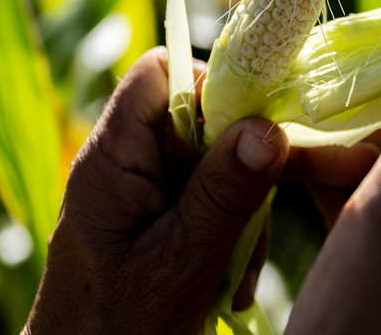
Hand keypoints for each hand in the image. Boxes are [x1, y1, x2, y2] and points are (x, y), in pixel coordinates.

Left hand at [23, 48, 288, 334]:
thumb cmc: (121, 327)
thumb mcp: (183, 259)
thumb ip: (224, 191)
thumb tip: (268, 126)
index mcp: (112, 159)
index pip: (158, 71)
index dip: (211, 82)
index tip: (255, 127)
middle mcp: (123, 164)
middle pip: (197, 116)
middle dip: (239, 160)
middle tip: (254, 212)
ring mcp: (139, 192)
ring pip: (212, 161)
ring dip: (240, 207)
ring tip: (238, 265)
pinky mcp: (155, 218)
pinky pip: (206, 198)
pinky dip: (229, 230)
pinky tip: (229, 277)